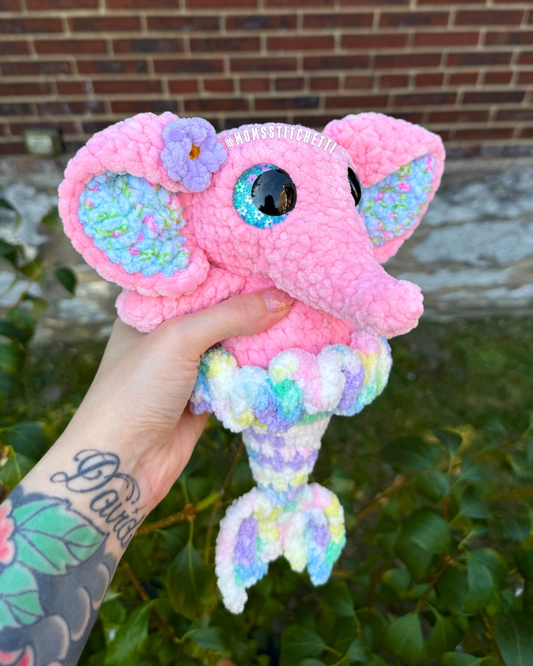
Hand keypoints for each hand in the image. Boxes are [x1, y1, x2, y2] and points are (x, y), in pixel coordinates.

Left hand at [58, 288, 291, 508]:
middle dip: (253, 304)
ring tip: (300, 314)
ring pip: (232, 342)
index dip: (232, 269)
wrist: (123, 464)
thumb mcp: (180, 339)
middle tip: (293, 285)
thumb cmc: (137, 390)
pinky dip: (257, 367)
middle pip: (220, 310)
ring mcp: (187, 365)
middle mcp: (168, 333)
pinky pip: (237, 373)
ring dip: (260, 336)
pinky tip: (287, 351)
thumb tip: (283, 299)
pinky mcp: (204, 393)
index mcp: (150, 309)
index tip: (271, 258)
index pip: (197, 279)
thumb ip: (231, 315)